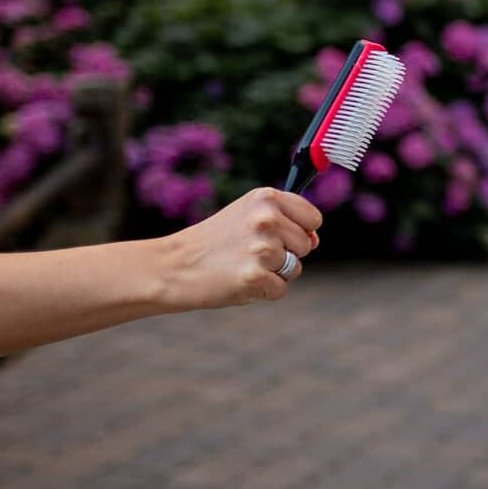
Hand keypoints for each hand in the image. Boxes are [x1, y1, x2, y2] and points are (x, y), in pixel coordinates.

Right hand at [156, 187, 324, 309]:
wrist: (172, 266)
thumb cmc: (214, 242)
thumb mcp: (247, 217)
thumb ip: (285, 223)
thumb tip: (315, 240)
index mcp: (266, 198)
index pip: (313, 218)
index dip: (300, 231)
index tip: (277, 235)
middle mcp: (266, 219)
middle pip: (306, 246)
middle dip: (285, 254)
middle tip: (248, 252)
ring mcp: (262, 248)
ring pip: (294, 269)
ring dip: (273, 273)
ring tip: (241, 265)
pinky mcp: (255, 276)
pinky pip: (280, 290)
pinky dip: (263, 291)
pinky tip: (238, 280)